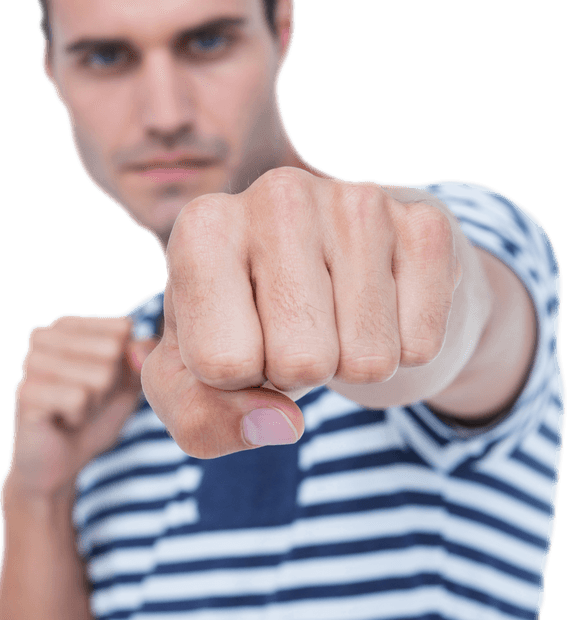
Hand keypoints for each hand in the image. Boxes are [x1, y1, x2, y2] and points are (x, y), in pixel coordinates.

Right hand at [5, 315, 158, 496]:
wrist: (60, 461)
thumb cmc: (94, 416)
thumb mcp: (128, 383)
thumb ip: (141, 357)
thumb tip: (138, 345)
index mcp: (67, 325)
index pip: (122, 328)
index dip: (124, 364)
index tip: (102, 383)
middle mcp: (43, 335)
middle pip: (112, 350)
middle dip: (110, 385)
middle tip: (85, 400)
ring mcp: (30, 362)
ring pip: (99, 375)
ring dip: (94, 403)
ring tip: (73, 410)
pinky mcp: (24, 392)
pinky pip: (78, 398)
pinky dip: (79, 416)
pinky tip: (61, 421)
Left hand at [141, 167, 461, 458]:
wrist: (330, 264)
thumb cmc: (247, 325)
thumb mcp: (194, 380)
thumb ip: (203, 420)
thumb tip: (280, 423)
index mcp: (203, 229)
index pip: (223, 364)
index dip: (237, 380)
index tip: (241, 339)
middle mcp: (278, 196)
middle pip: (301, 363)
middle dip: (298, 374)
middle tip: (294, 332)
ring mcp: (358, 203)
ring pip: (368, 360)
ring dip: (352, 364)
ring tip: (334, 318)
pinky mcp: (424, 223)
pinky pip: (421, 346)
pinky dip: (403, 350)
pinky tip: (380, 306)